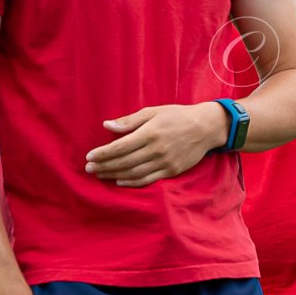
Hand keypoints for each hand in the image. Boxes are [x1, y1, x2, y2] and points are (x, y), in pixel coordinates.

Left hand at [86, 103, 228, 186]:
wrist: (206, 128)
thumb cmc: (177, 116)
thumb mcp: (153, 112)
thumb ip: (130, 121)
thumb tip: (107, 125)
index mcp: (150, 133)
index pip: (120, 147)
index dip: (103, 153)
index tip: (89, 156)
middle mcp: (156, 150)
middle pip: (124, 162)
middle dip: (104, 166)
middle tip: (89, 168)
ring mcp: (165, 162)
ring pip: (133, 173)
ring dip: (114, 175)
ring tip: (100, 174)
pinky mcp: (171, 171)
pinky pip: (147, 180)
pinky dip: (131, 183)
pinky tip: (119, 181)